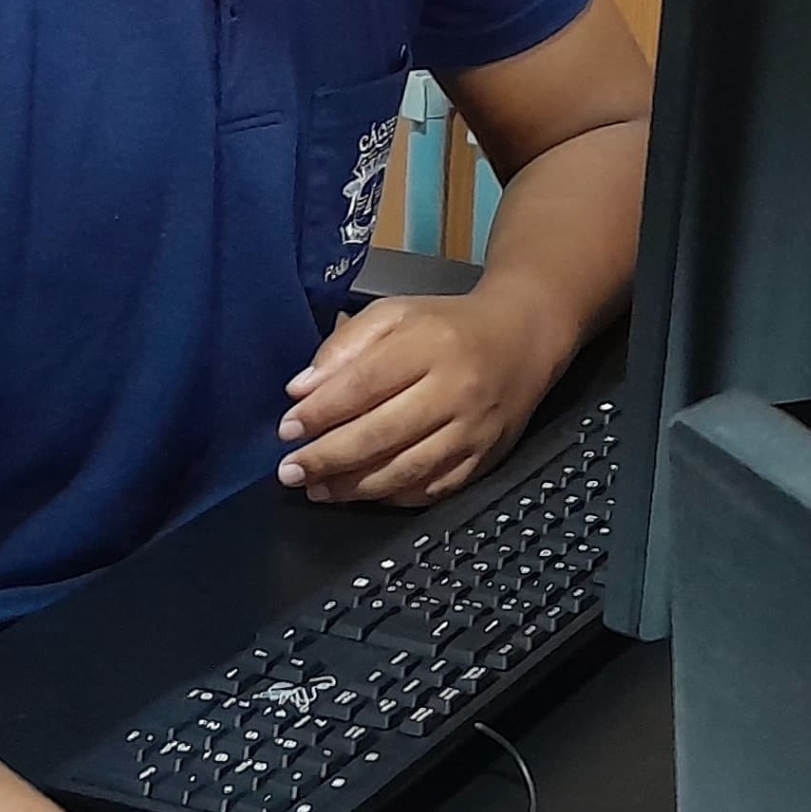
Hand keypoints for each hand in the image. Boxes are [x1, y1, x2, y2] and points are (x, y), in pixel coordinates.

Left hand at [278, 290, 567, 506]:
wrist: (523, 339)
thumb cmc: (449, 326)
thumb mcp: (395, 314)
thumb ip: (345, 345)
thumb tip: (301, 391)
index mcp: (430, 345)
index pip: (364, 384)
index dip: (320, 412)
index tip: (287, 428)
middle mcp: (455, 390)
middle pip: (381, 433)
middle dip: (327, 457)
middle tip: (290, 471)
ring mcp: (473, 430)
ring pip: (405, 469)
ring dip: (353, 486)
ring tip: (317, 488)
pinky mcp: (484, 459)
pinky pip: (433, 489)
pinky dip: (393, 497)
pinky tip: (363, 493)